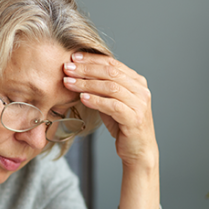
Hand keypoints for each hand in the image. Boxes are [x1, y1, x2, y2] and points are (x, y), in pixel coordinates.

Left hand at [63, 52, 160, 208]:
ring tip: (69, 83)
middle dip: (86, 69)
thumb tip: (79, 73)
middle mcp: (140, 90)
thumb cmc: (123, 126)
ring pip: (111, 87)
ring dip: (87, 83)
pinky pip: (113, 105)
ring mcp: (139, 104)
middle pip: (110, 72)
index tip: (73, 57)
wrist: (138, 151)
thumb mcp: (111, 103)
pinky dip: (96, 100)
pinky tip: (82, 98)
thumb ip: (101, 88)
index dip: (92, 59)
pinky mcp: (135, 119)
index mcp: (136, 82)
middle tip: (67, 67)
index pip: (112, 64)